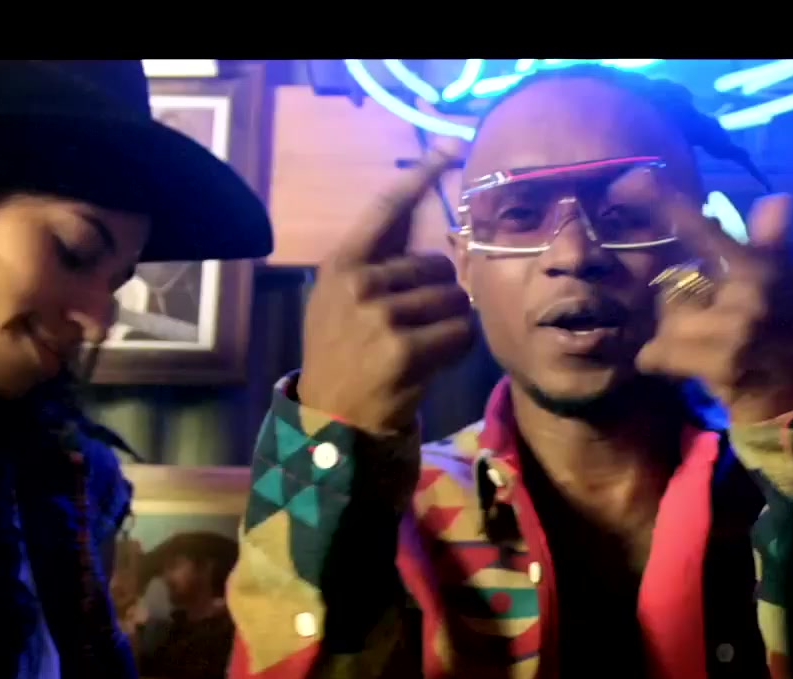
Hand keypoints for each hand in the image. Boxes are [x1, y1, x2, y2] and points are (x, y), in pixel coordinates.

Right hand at [296, 144, 472, 434]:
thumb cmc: (345, 351)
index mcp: (343, 262)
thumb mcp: (342, 296)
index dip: (421, 177)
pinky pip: (460, 332)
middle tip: (420, 322)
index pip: (388, 208)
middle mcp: (359, 282)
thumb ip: (378, 258)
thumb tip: (422, 211)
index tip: (448, 148)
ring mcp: (380, 316)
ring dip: (453, 322)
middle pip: (439, 264)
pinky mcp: (404, 350)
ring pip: (455, 299)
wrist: (332, 416)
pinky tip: (434, 361)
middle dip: (441, 292)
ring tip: (425, 344)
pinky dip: (459, 347)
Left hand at [636, 192, 792, 424]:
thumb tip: (777, 198)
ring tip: (702, 345)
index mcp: (763, 266)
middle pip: (676, 282)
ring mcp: (733, 327)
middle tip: (709, 319)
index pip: (709, 230)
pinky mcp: (715, 361)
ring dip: (671, 332)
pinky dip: (659, 360)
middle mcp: (749, 290)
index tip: (640, 180)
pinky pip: (657, 352)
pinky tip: (679, 365)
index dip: (670, 205)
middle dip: (681, 301)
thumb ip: (775, 243)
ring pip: (666, 317)